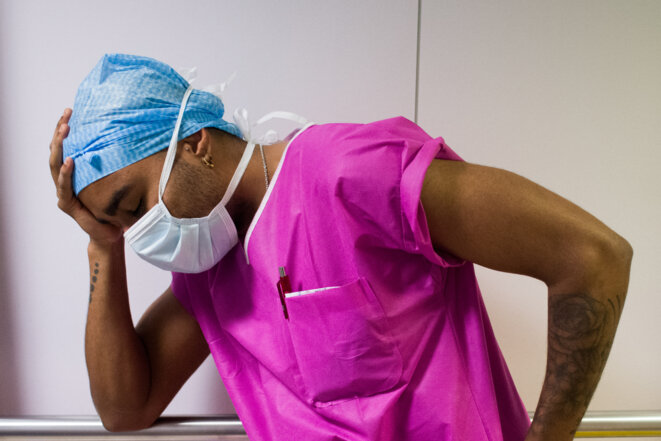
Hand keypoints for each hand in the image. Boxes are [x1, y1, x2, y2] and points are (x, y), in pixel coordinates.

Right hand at [49, 109, 122, 245]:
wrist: (110, 233)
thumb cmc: (113, 206)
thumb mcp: (116, 181)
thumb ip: (117, 164)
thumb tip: (135, 139)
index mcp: (74, 173)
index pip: (66, 146)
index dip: (65, 129)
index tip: (71, 111)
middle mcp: (65, 180)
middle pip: (56, 151)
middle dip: (60, 132)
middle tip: (67, 115)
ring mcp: (64, 192)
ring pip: (55, 165)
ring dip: (60, 147)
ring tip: (65, 131)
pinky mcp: (68, 205)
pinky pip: (65, 187)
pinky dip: (67, 173)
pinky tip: (70, 160)